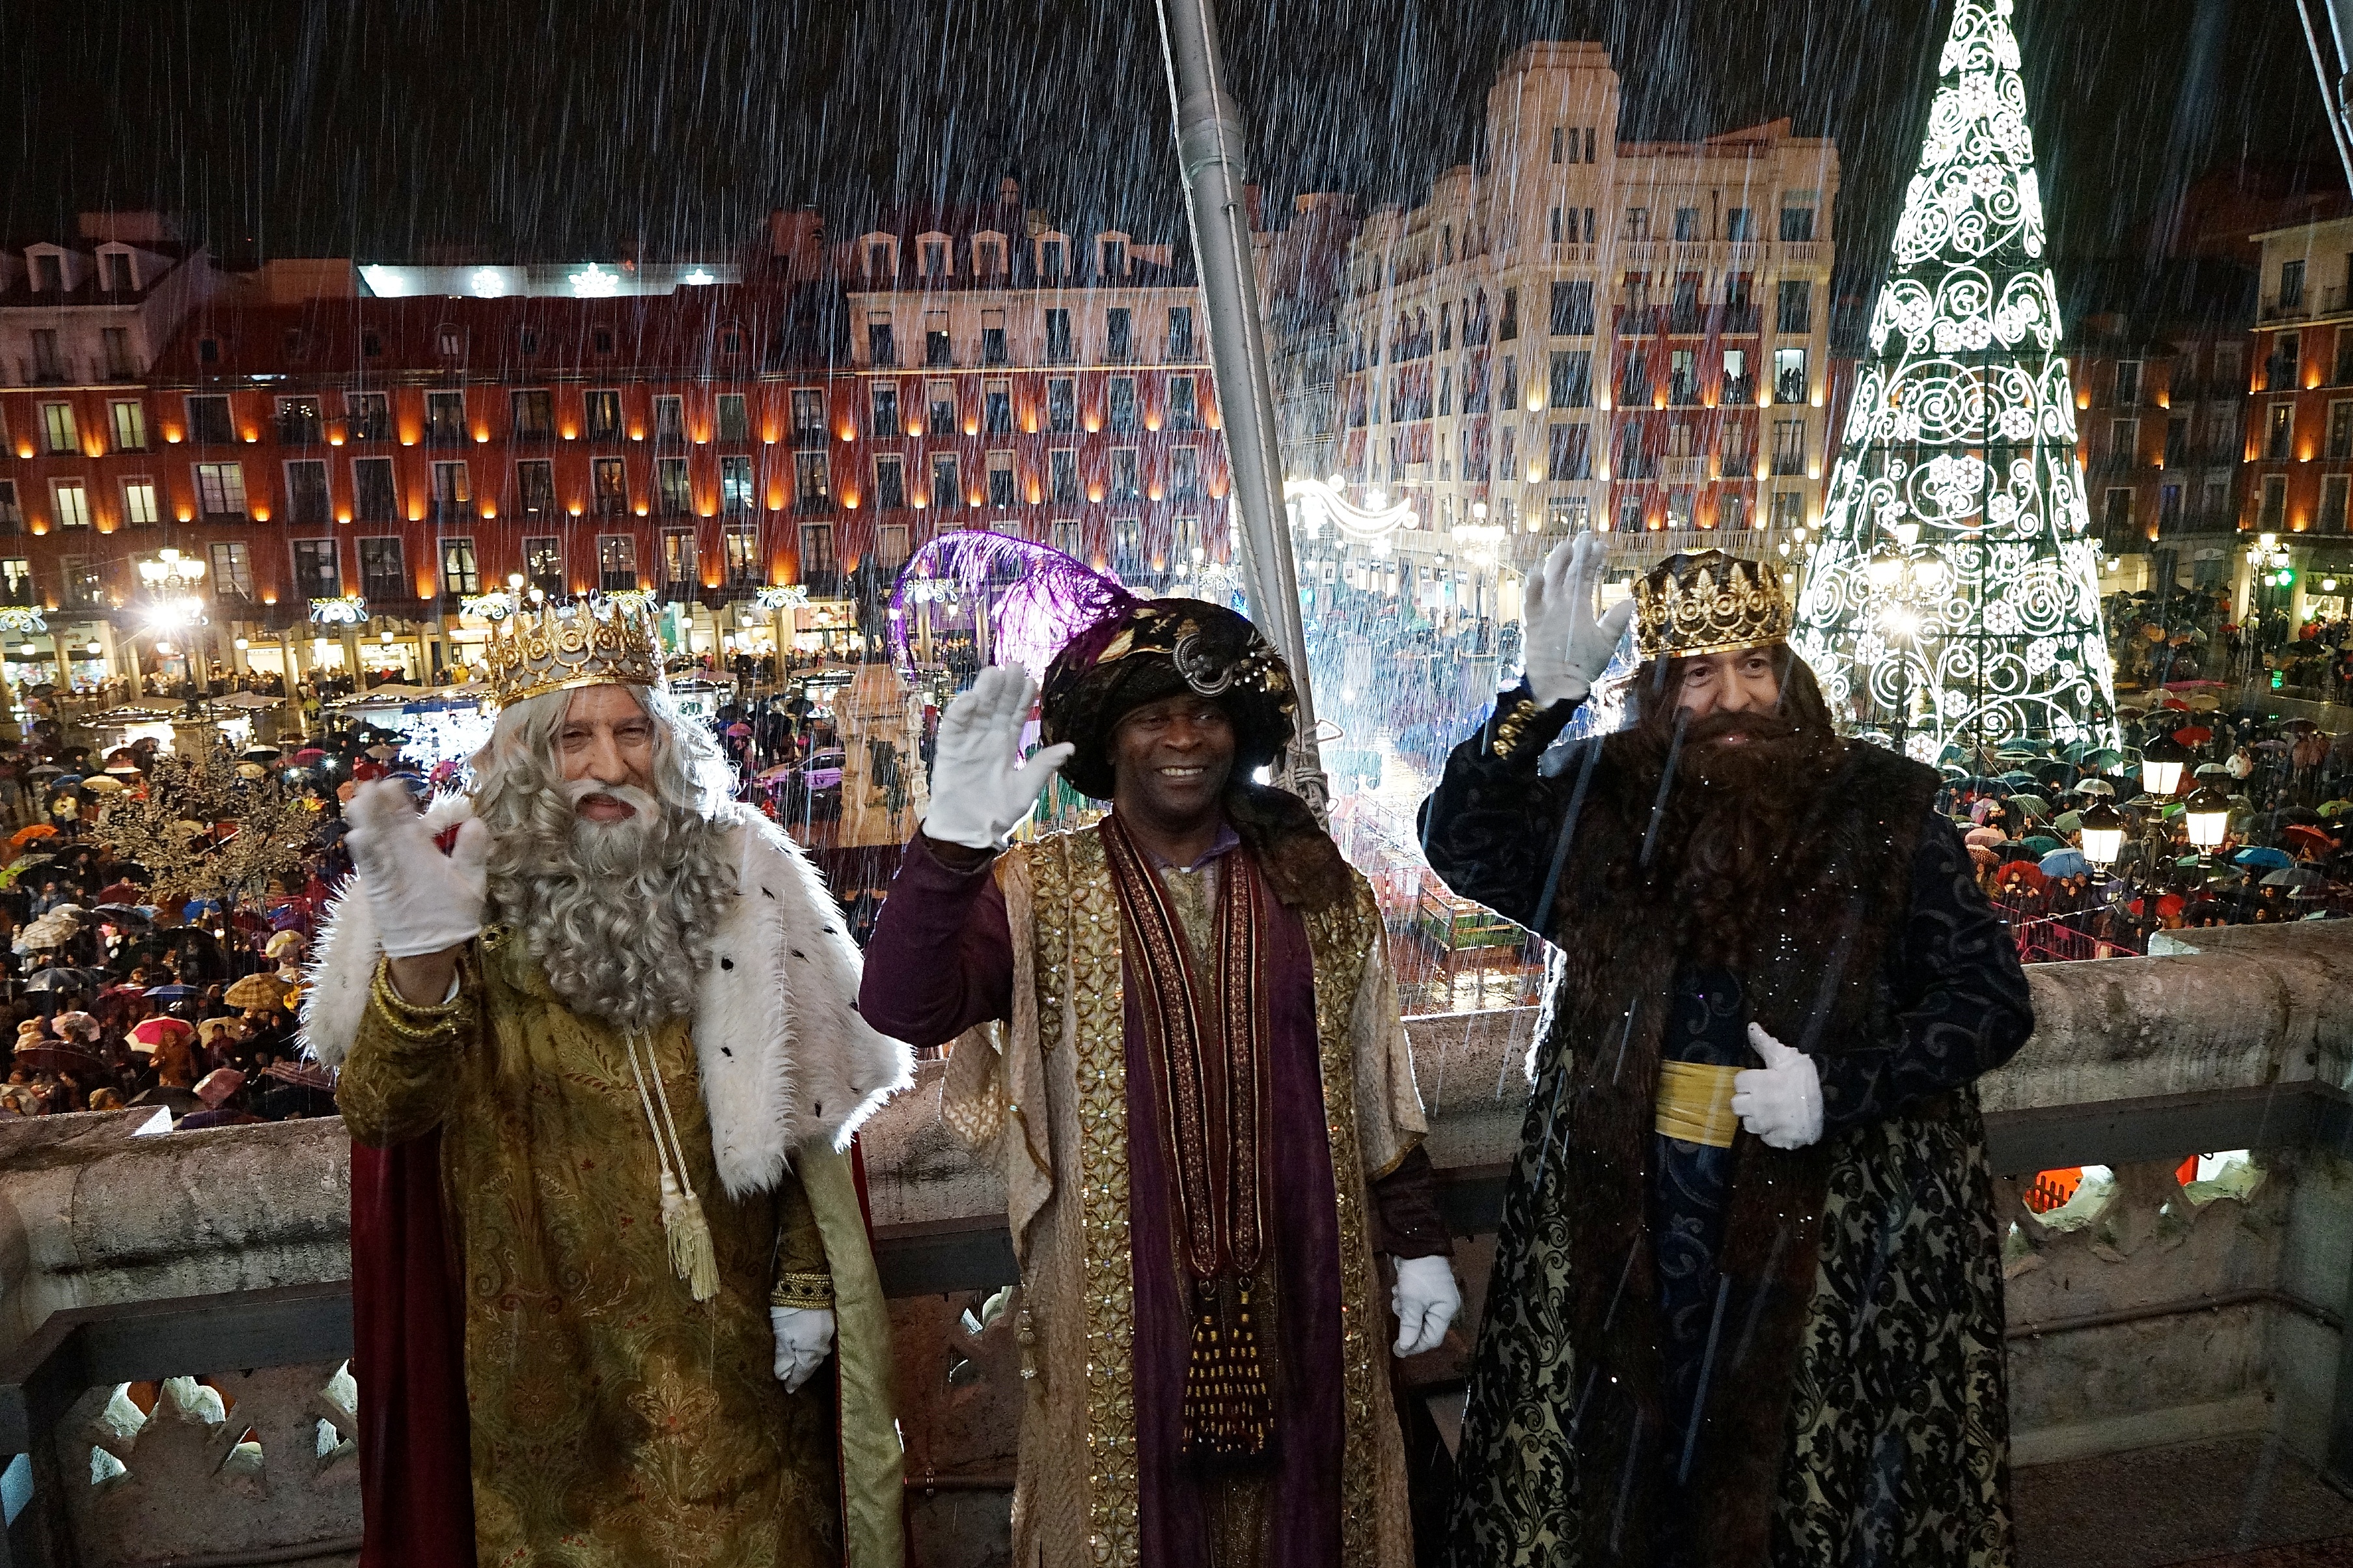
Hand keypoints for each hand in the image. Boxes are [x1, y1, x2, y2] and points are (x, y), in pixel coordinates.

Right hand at [343, 782, 488, 959]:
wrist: (436, 946)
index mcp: (423, 849)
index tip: (392, 783)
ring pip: (375, 841)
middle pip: (387, 824)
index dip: (400, 802)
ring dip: (366, 822)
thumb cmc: (454, 913)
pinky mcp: (380, 889)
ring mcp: (389, 871)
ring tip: (359, 800)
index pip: (409, 820)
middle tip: (369, 784)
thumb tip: (477, 821)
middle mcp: (402, 855)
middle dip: (378, 805)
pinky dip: (366, 853)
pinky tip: (358, 836)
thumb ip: (472, 852)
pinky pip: (372, 868)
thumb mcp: (470, 880)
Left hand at [771, 1305, 835, 1391]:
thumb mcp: (782, 1335)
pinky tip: (809, 1348)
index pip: (802, 1372)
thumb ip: (783, 1357)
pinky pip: (821, 1342)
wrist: (809, 1282)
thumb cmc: (791, 1310)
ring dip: (809, 1361)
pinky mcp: (831, 1321)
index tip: (788, 1390)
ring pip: (818, 1353)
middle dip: (802, 1372)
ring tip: (800, 1366)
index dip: (794, 1382)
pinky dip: (814, 1349)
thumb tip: (782, 1376)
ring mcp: (829, 1333)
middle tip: (793, 1380)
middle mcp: (823, 1346)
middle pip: (812, 1364)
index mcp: (811, 1352)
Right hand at [921, 667, 1075, 850]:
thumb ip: (1043, 766)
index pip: (1017, 716)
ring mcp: (968, 743)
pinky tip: (970, 698)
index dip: (1023, 698)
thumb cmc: (997, 814)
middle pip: (997, 707)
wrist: (969, 834)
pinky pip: (953, 728)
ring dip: (984, 692)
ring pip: (977, 711)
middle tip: (1014, 665)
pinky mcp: (949, 751)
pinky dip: (960, 712)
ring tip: (994, 672)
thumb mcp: (1026, 790)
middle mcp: (987, 739)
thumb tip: (1070, 746)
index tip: (1032, 680)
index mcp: (1006, 746)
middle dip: (1005, 687)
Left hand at [1390, 1254, 1460, 1356]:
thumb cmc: (1418, 1274)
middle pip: (1423, 1327)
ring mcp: (1434, 1297)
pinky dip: (1404, 1300)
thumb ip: (1409, 1326)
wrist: (1416, 1244)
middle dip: (1407, 1322)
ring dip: (1404, 1309)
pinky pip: (1413, 1303)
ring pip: (1416, 1315)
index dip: (1415, 1346)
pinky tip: (1399, 1289)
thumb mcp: (1412, 1301)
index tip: (1397, 1350)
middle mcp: (1443, 1306)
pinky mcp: (1424, 1290)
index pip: (1432, 1338)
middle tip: (1397, 1312)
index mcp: (1446, 1311)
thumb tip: (1405, 1347)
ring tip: (1398, 1296)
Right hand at [1522, 532, 1635, 707]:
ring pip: (1550, 583)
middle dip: (1576, 556)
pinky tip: (1537, 573)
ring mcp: (1547, 613)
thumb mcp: (1605, 643)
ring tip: (1564, 548)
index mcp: (1579, 608)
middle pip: (1569, 575)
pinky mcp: (1533, 624)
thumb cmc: (1582, 667)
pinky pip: (1531, 603)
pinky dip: (1533, 589)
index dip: (1592, 562)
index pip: (1586, 578)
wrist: (1560, 687)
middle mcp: (1562, 606)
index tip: (1600, 545)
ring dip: (1556, 565)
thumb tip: (1630, 601)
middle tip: (1584, 536)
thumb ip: (1614, 622)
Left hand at [1731, 1023, 1823, 1149]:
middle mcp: (1759, 1106)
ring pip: (1748, 1124)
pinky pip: (1765, 1138)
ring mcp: (1769, 1125)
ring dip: (1756, 1118)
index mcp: (1759, 1083)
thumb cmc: (1809, 1077)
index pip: (1738, 1082)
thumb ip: (1766, 1043)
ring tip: (1770, 1110)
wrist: (1836, 1102)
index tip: (1759, 1079)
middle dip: (1746, 1100)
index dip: (1748, 1080)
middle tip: (1761, 1096)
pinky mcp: (1780, 1140)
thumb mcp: (1788, 1056)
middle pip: (1736, 1105)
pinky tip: (1781, 1123)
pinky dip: (1771, 1132)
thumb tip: (1751, 1027)